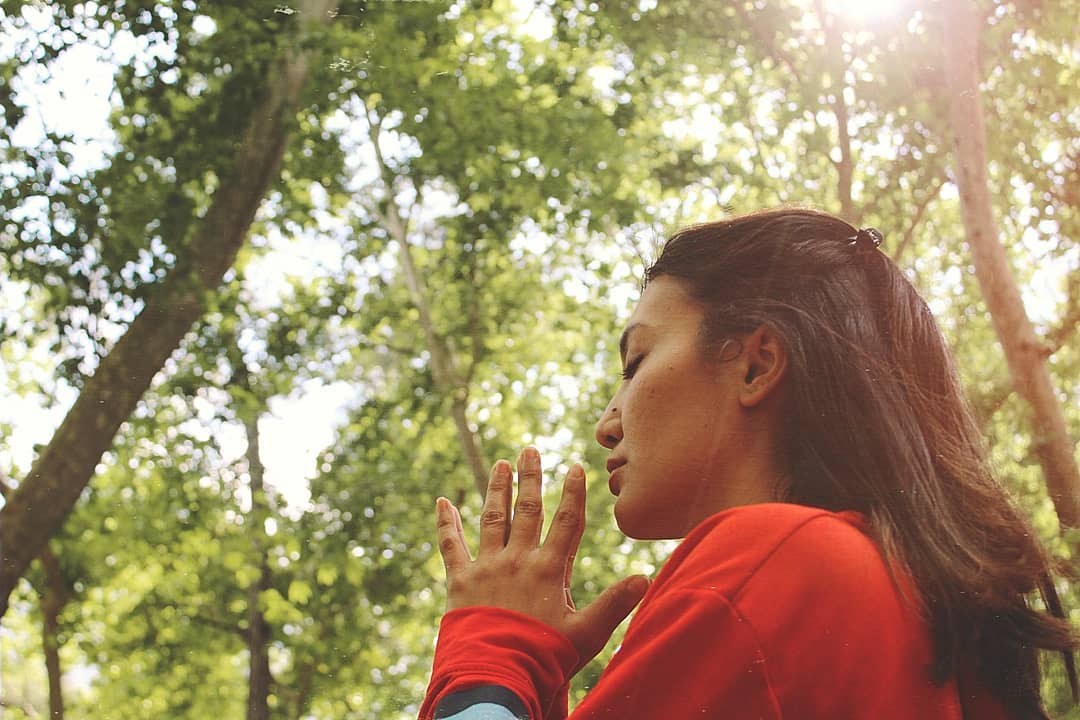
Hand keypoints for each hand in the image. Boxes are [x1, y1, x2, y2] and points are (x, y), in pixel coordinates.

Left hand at [436, 447, 649, 667]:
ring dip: (497, 489)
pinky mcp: (460, 581)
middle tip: (529, 449)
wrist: (495, 675)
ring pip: (493, 518)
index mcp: (550, 570)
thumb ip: (615, 604)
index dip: (573, 493)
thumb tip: (645, 578)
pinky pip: (452, 545)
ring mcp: (487, 567)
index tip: (575, 467)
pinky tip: (443, 502)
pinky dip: (447, 523)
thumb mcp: (587, 634)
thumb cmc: (544, 658)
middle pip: (528, 510)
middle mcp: (518, 560)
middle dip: (530, 478)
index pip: (567, 522)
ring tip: (500, 464)